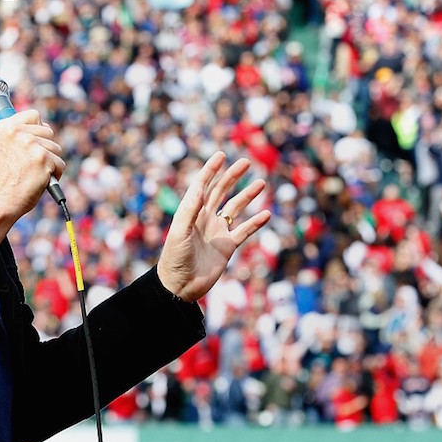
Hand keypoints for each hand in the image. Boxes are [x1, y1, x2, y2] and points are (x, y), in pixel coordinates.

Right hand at [0, 109, 63, 244]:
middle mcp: (17, 132)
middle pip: (48, 132)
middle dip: (44, 148)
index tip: (31, 143)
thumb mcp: (4, 148)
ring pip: (56, 148)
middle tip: (29, 164)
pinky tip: (40, 180)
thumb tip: (45, 127)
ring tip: (33, 173)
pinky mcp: (43, 159)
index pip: (34, 115)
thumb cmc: (2, 179)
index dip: (37, 130)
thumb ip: (19, 135)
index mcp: (5, 127)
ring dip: (49, 162)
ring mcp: (31, 144)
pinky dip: (55, 174)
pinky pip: (60, 163)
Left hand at [157, 151, 270, 301]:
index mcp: (191, 212)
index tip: (221, 155)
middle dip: (232, 177)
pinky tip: (267, 214)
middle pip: (221, 192)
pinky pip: (244, 231)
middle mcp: (205, 219)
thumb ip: (190, 210)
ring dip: (247, 196)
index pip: (202, 185)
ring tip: (262, 183)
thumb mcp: (179, 232)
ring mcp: (217, 232)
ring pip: (235, 209)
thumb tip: (201, 186)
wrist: (180, 287)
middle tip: (246, 163)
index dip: (211, 170)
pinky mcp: (227, 247)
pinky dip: (255, 223)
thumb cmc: (174, 259)